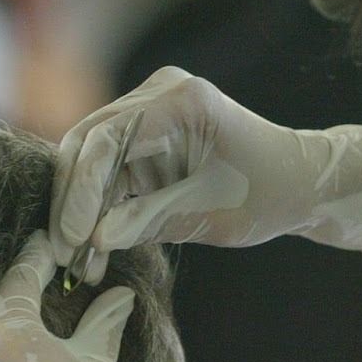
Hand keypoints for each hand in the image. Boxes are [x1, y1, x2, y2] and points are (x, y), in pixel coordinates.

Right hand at [51, 66, 361, 283]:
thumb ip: (151, 221)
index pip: (108, 139)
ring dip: (80, 213)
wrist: (299, 183)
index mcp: (180, 101)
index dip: (82, 191)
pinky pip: (106, 175)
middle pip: (87, 145)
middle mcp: (157, 96)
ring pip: (88, 162)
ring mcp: (146, 114)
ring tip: (76, 265)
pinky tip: (91, 254)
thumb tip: (94, 240)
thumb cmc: (270, 193)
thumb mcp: (212, 213)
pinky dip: (97, 213)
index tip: (72, 238)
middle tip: (61, 256)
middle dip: (70, 202)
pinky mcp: (142, 141)